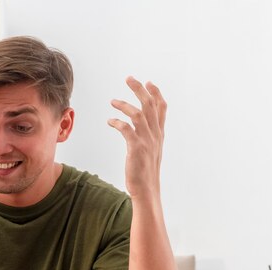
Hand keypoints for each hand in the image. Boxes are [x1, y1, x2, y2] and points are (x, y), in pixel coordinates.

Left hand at [107, 76, 166, 200]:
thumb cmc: (145, 172)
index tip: (148, 82)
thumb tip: (141, 125)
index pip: (162, 108)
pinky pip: (127, 129)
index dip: (156, 93)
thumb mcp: (151, 151)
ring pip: (139, 114)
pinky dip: (117, 122)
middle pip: (150, 105)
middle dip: (140, 89)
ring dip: (125, 105)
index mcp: (159, 134)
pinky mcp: (137, 148)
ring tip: (112, 101)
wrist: (147, 190)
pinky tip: (109, 121)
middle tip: (129, 78)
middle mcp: (155, 135)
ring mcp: (147, 141)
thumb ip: (149, 136)